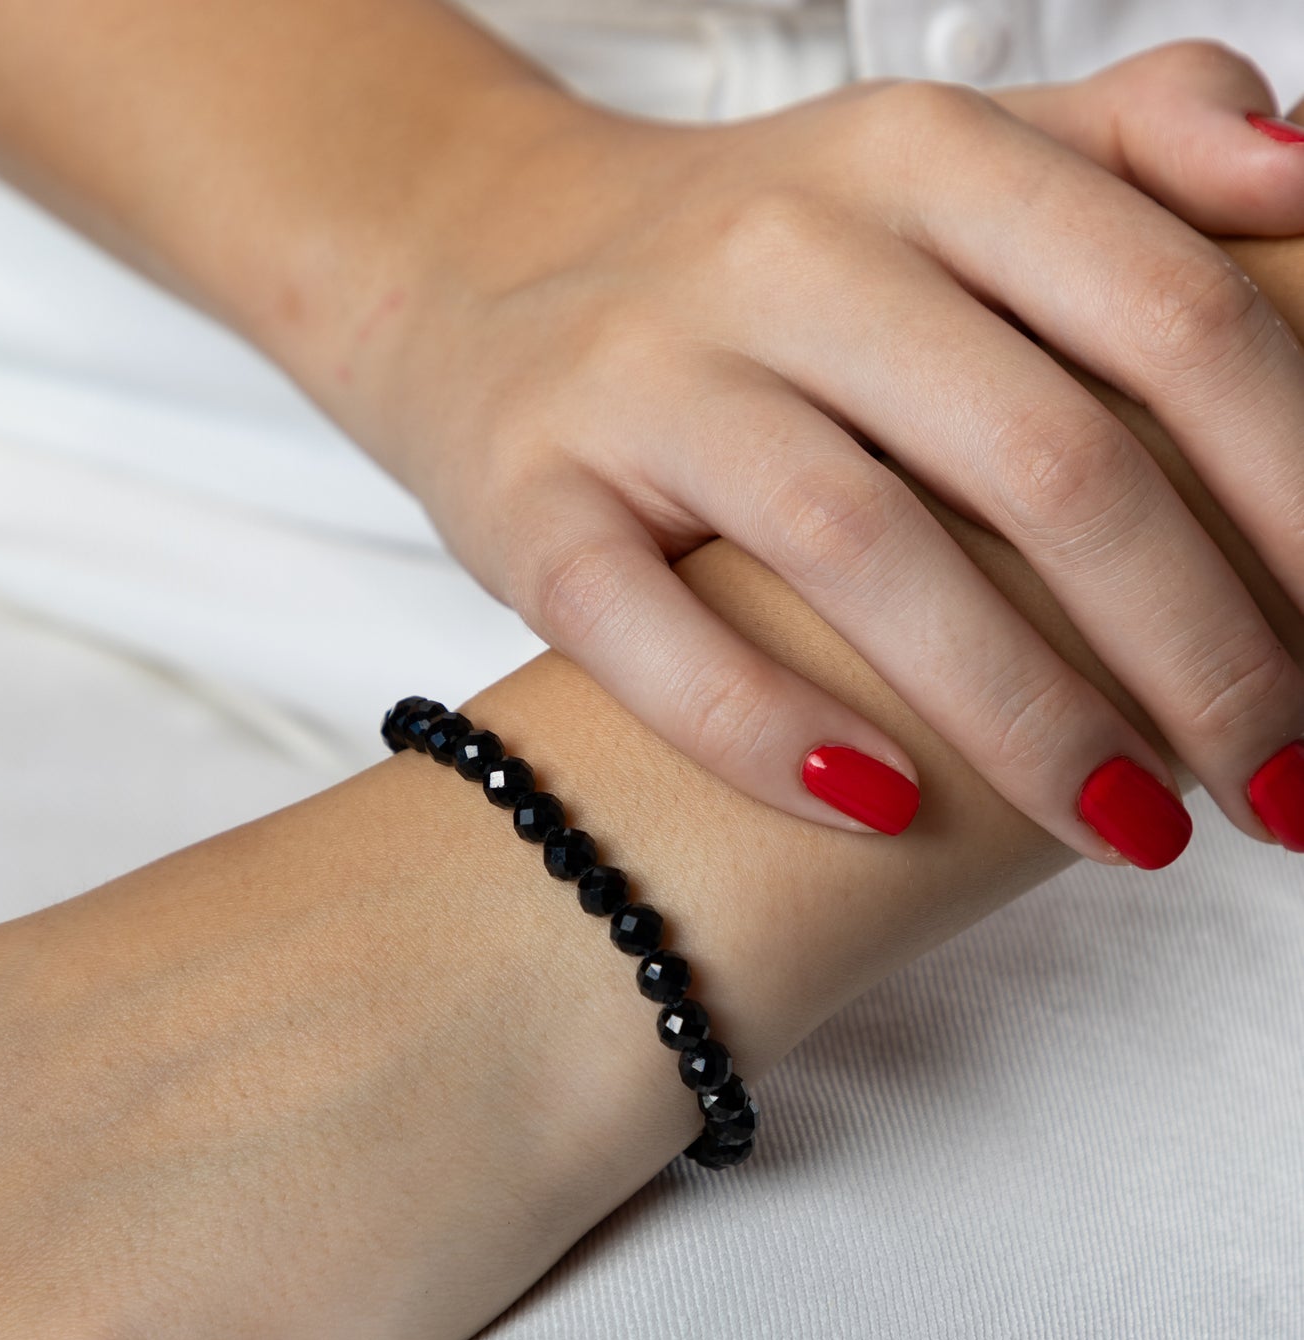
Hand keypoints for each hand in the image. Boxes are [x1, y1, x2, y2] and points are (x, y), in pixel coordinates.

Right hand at [366, 42, 1303, 867]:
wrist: (484, 270)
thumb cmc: (751, 259)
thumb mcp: (939, 163)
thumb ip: (1135, 145)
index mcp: (919, 163)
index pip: (1168, 318)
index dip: (1300, 496)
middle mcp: (781, 258)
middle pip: (1043, 458)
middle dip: (1199, 651)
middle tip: (1275, 788)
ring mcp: (642, 384)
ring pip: (864, 553)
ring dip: (1024, 719)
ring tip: (1128, 829)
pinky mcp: (533, 505)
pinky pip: (654, 637)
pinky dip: (770, 734)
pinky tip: (880, 809)